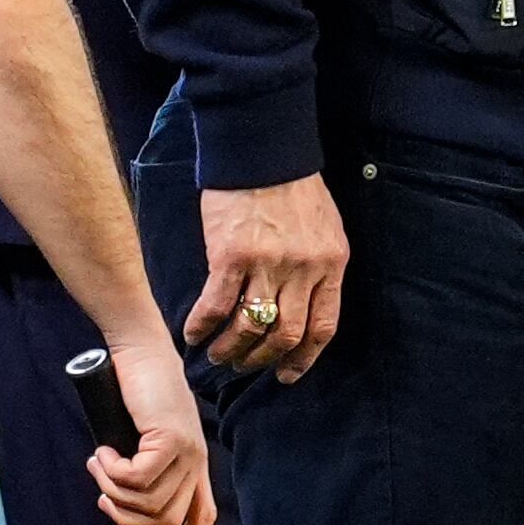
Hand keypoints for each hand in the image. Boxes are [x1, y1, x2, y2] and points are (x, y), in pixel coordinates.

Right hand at [87, 334, 220, 524]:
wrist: (139, 351)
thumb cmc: (135, 393)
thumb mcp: (142, 439)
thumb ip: (143, 467)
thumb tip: (125, 505)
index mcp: (194, 463)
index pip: (203, 517)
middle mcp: (196, 459)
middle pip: (165, 519)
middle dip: (126, 517)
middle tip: (103, 492)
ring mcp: (186, 448)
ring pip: (148, 501)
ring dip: (113, 490)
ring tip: (99, 464)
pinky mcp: (170, 437)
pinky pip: (137, 477)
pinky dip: (113, 472)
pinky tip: (102, 453)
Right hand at [186, 175, 348, 381]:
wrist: (264, 150)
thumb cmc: (295, 186)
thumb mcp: (325, 227)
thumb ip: (319, 266)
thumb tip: (304, 303)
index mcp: (330, 262)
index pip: (322, 326)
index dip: (304, 357)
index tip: (287, 374)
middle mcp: (302, 269)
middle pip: (286, 334)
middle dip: (263, 359)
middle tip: (244, 366)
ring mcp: (267, 264)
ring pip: (250, 327)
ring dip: (231, 350)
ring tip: (218, 355)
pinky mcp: (231, 256)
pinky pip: (216, 305)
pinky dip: (203, 326)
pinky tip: (193, 334)